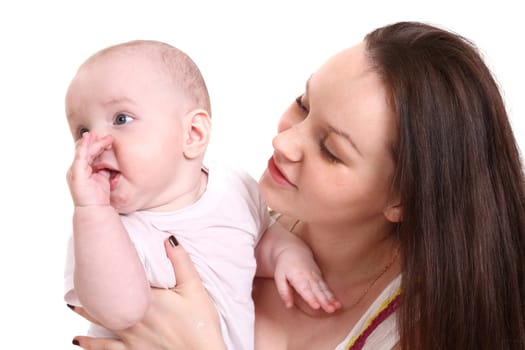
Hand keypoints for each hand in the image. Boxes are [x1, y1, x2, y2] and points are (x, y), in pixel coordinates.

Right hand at [67, 132, 112, 206]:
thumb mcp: (104, 178)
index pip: (88, 153)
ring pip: (83, 151)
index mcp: (82, 169)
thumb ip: (104, 168)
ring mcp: (75, 170)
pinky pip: (80, 157)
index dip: (97, 144)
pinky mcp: (76, 173)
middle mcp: (76, 168)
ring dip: (94, 142)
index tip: (109, 139)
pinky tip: (89, 139)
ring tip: (104, 137)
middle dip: (96, 141)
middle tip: (109, 136)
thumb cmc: (99, 196)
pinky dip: (84, 146)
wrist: (95, 209)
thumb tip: (111, 160)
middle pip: (85, 150)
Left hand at [70, 237, 226, 349]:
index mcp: (148, 298)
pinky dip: (90, 344)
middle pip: (107, 299)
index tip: (96, 255)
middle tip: (76, 279)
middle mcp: (134, 317)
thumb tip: (169, 239)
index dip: (110, 267)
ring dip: (85, 313)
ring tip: (72, 305)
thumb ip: (181, 262)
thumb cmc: (200, 324)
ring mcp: (131, 336)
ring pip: (101, 322)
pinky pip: (105, 348)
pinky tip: (78, 340)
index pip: (125, 278)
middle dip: (91, 289)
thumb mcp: (195, 288)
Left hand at [274, 247, 341, 312]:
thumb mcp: (279, 277)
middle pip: (317, 290)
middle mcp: (308, 277)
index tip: (316, 306)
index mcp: (297, 277)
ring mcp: (315, 276)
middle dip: (325, 301)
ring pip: (324, 289)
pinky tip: (337, 303)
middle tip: (330, 310)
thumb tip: (289, 306)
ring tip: (337, 307)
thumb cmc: (284, 265)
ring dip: (331, 298)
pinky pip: (326, 287)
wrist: (293, 250)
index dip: (311, 298)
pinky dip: (332, 295)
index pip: (305, 289)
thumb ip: (283, 291)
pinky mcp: (320, 277)